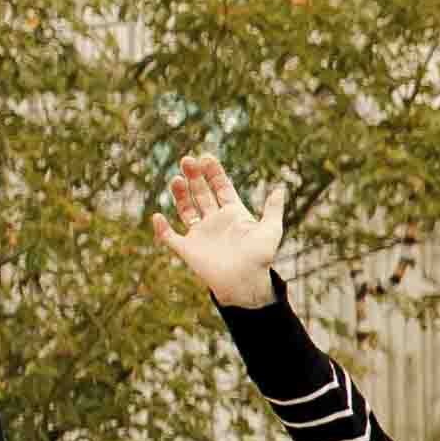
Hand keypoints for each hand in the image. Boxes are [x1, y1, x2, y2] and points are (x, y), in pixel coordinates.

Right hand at [151, 151, 282, 308]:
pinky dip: (162, 228)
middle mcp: (215, 221)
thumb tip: (280, 188)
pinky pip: (170, 237)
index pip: (221, 188)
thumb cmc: (260, 257)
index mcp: (233, 214)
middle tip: (187, 160)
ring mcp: (200, 234)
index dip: (213, 173)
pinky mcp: (187, 249)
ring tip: (176, 179)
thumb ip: (273, 209)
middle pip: (201, 193)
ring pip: (185, 209)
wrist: (246, 283)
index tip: (206, 157)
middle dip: (194, 177)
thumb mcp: (270, 230)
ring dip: (180, 194)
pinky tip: (159, 216)